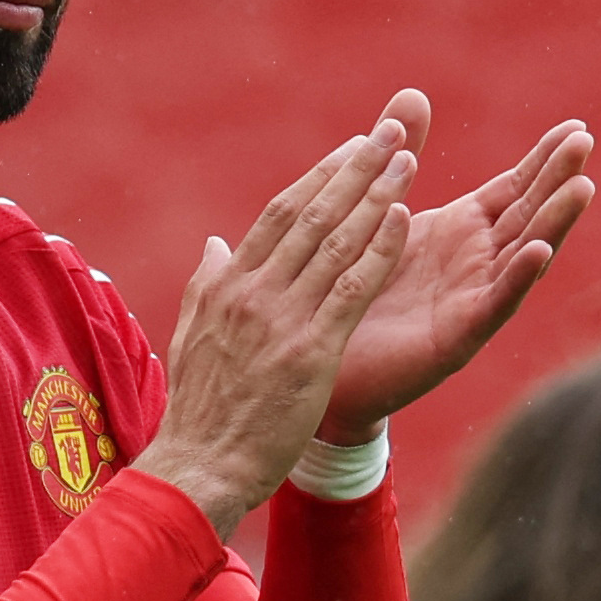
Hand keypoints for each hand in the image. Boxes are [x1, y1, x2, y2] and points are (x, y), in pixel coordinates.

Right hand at [134, 109, 419, 534]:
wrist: (199, 468)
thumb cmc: (200, 412)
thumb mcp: (192, 337)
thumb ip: (207, 285)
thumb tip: (216, 244)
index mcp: (226, 285)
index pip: (279, 216)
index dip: (320, 177)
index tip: (352, 148)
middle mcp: (253, 292)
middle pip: (311, 215)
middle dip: (354, 169)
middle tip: (390, 133)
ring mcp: (281, 319)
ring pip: (335, 242)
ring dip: (375, 196)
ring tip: (408, 160)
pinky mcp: (309, 352)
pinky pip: (351, 289)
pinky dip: (377, 249)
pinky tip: (402, 220)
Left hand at [319, 93, 593, 443]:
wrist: (323, 367)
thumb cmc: (353, 290)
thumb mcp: (380, 213)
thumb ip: (401, 157)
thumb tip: (412, 95)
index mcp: (460, 232)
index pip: (513, 189)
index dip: (543, 161)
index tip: (576, 127)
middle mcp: (475, 264)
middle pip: (527, 215)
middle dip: (557, 179)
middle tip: (585, 142)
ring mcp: (470, 301)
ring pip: (522, 256)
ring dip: (553, 223)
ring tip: (582, 189)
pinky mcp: (456, 339)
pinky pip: (492, 305)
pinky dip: (517, 279)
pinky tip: (538, 253)